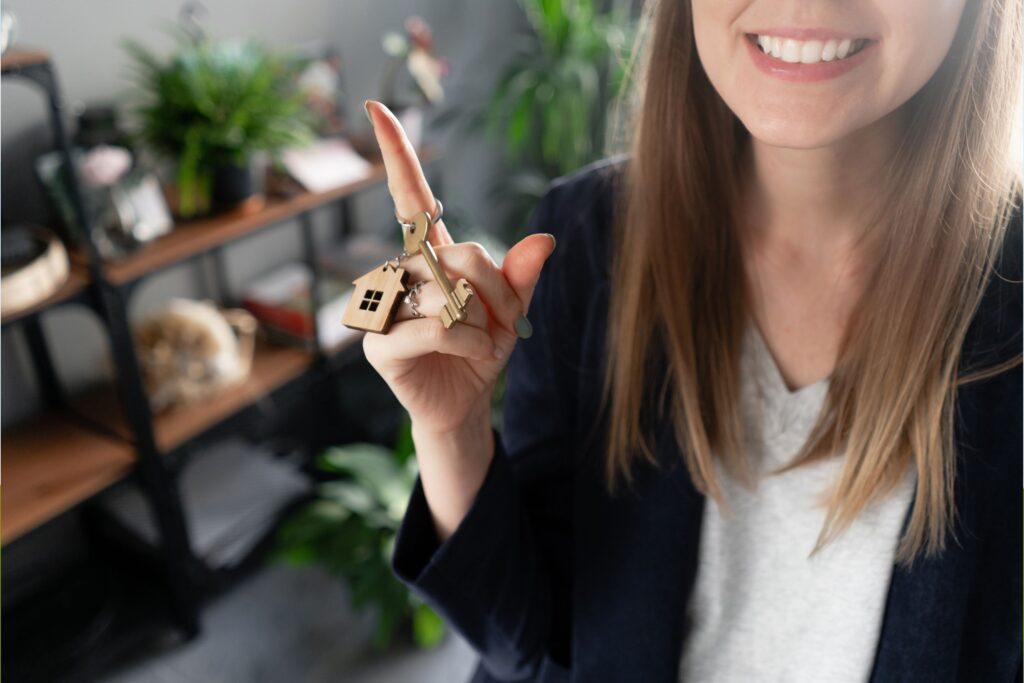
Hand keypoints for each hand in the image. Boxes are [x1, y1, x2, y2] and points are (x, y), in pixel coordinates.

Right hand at [361, 100, 556, 438]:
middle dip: (500, 293)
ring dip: (484, 326)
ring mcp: (385, 306)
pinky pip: (436, 329)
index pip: (410, 196)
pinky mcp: (380, 342)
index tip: (378, 107)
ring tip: (484, 347)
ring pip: (450, 295)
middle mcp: (401, 272)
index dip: (397, 154)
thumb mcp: (512, 312)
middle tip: (507, 326)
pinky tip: (475, 359)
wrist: (464, 406)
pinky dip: (469, 345)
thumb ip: (522, 276)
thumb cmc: (481, 353)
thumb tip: (544, 241)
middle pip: (463, 255)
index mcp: (430, 255)